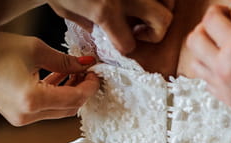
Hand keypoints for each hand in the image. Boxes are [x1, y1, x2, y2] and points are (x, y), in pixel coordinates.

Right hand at [0, 32, 99, 127]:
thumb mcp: (35, 50)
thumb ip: (65, 61)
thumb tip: (85, 64)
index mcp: (32, 99)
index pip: (74, 99)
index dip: (89, 87)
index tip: (96, 75)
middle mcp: (26, 115)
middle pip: (68, 109)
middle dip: (82, 91)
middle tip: (88, 73)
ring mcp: (21, 119)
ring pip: (58, 111)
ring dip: (70, 93)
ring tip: (76, 73)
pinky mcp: (17, 116)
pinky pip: (45, 110)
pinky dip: (56, 96)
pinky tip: (61, 78)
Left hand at [47, 0, 174, 53]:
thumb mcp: (67, 11)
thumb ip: (88, 24)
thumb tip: (100, 30)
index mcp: (106, 10)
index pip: (129, 44)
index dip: (124, 48)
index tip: (120, 44)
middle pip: (163, 20)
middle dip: (155, 31)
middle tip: (139, 29)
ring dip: (161, 7)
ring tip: (143, 9)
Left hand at [186, 5, 230, 120]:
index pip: (211, 20)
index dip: (217, 11)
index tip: (223, 12)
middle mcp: (223, 66)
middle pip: (194, 40)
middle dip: (203, 29)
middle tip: (217, 29)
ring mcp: (221, 85)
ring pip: (194, 63)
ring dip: (202, 52)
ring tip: (218, 50)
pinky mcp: (223, 99)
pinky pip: (205, 81)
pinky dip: (210, 72)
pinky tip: (224, 68)